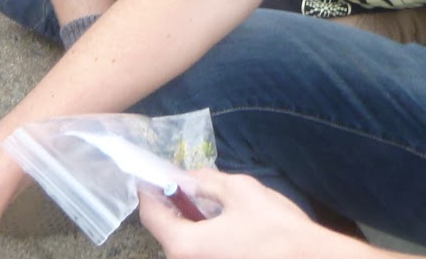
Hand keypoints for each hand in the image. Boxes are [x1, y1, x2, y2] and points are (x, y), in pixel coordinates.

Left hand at [138, 171, 341, 258]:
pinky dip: (202, 237)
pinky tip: (221, 224)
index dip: (150, 191)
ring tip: (207, 203)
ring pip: (184, 243)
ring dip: (189, 222)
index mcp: (184, 244)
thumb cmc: (275, 228)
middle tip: (184, 185)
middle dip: (173, 205)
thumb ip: (206, 180)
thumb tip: (190, 177)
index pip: (150, 214)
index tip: (153, 176)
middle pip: (166, 231)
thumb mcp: (240, 190)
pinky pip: (199, 253)